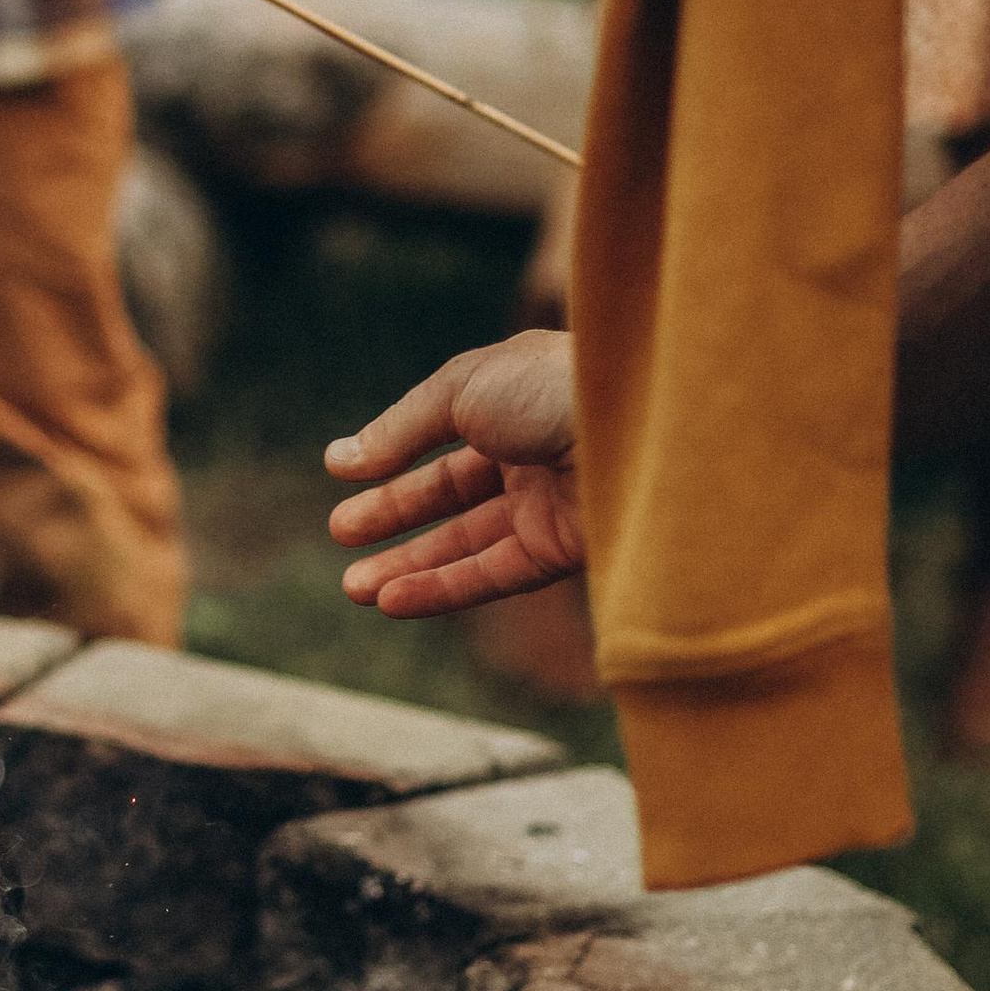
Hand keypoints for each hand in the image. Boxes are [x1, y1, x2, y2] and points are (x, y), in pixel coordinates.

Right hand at [325, 328, 584, 614]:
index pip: (446, 442)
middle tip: (342, 538)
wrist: (648, 427)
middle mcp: (536, 458)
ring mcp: (552, 507)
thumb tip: (341, 460)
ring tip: (353, 589)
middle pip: (453, 498)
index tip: (342, 480)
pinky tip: (394, 601)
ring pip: (469, 546)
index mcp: (517, 404)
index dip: (393, 462)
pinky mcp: (567, 553)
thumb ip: (402, 429)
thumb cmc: (555, 388)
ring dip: (409, 568)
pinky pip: (494, 577)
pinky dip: (442, 590)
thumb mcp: (462, 389)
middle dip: (394, 520)